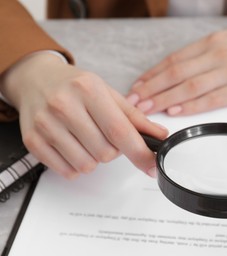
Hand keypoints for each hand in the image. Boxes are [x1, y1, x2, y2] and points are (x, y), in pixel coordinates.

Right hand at [0, 52, 167, 178]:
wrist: (35, 78)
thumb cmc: (74, 86)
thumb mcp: (107, 92)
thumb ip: (135, 117)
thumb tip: (160, 135)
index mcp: (88, 89)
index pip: (119, 130)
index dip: (140, 152)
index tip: (152, 165)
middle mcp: (64, 105)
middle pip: (105, 153)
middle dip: (113, 150)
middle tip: (105, 134)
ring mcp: (45, 124)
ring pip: (87, 165)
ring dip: (95, 159)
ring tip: (87, 138)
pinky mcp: (33, 141)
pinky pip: (67, 171)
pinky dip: (77, 165)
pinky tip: (73, 146)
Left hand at [127, 20, 226, 115]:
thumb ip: (203, 56)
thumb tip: (176, 73)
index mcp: (212, 43)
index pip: (173, 61)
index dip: (152, 76)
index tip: (137, 87)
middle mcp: (218, 55)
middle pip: (176, 74)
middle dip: (152, 90)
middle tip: (133, 102)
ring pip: (190, 87)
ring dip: (165, 100)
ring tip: (147, 110)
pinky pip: (214, 99)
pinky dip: (193, 106)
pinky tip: (177, 112)